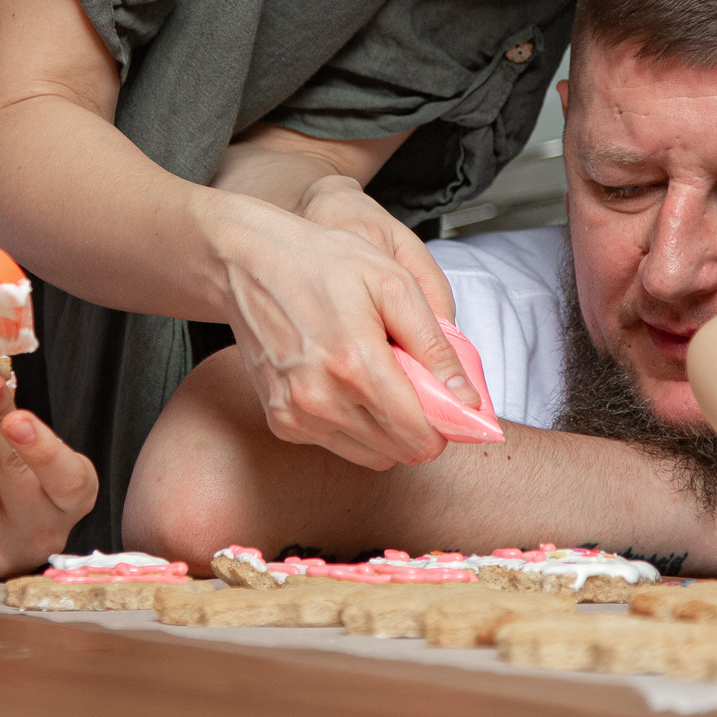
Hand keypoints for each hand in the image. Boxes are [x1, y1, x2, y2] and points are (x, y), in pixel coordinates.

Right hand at [206, 192, 473, 472]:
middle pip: (398, 449)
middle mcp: (321, 398)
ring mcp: (296, 413)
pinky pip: (337, 444)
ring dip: (387, 428)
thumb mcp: (394, 284)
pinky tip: (345, 382)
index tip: (448, 404)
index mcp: (354, 363)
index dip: (444, 425)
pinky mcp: (280, 420)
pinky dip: (353, 424)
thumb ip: (434, 344)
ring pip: (371, 454)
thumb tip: (467, 400)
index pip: (418, 433)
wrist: (249, 263)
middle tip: (412, 381)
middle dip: (417, 424)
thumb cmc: (323, 263)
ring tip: (378, 377)